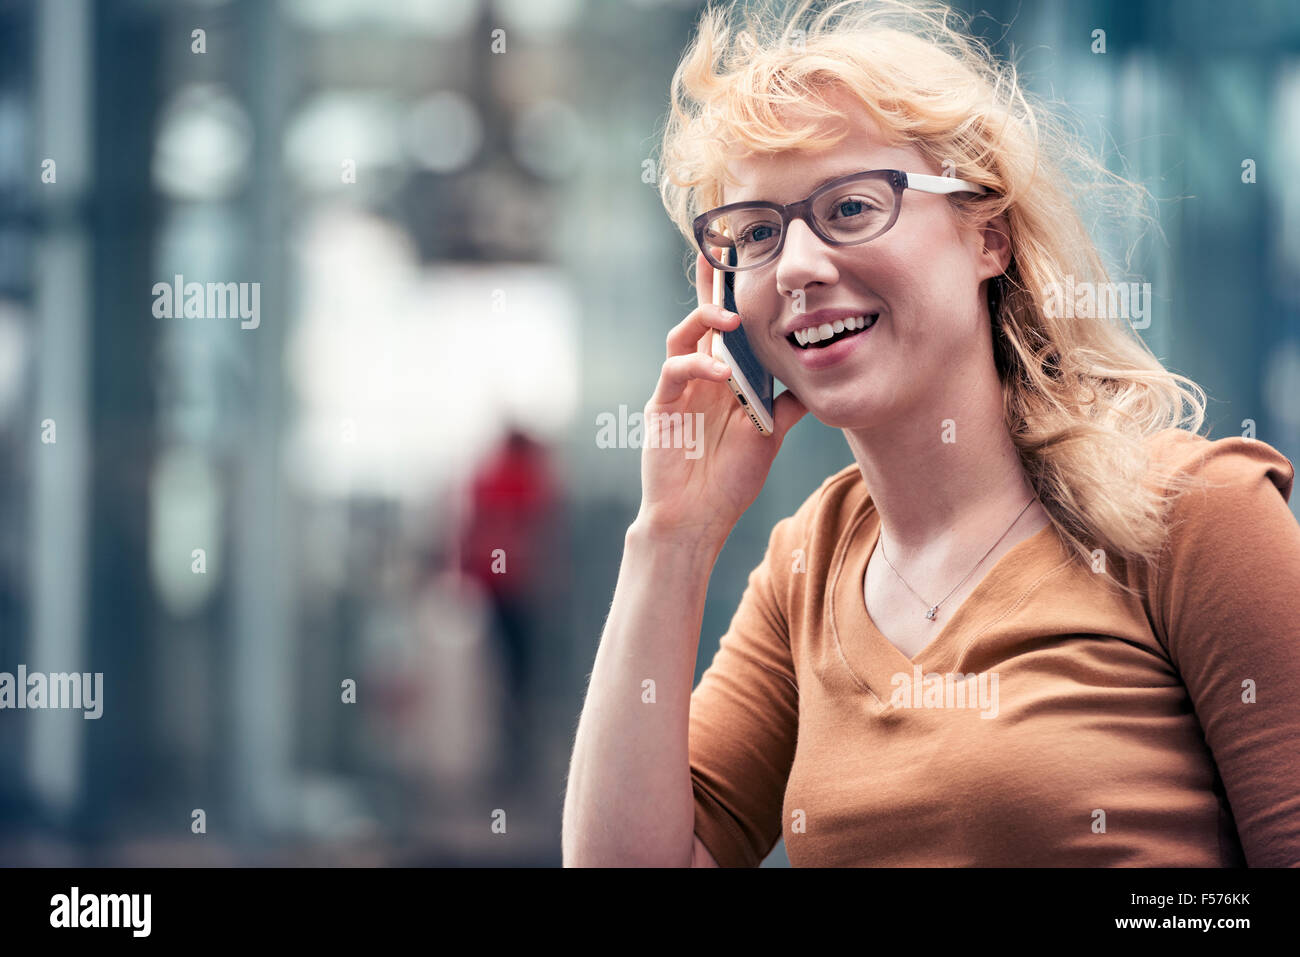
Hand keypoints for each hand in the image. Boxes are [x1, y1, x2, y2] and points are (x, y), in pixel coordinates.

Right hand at [634, 250, 807, 546]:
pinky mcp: (662, 406)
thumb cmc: (729, 481)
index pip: (730, 328)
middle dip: (711, 283)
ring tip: (730, 318)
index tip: (752, 258)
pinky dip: (698, 367)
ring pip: (683, 336)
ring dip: (705, 321)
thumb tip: (817, 378)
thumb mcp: (770, 435)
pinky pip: (675, 372)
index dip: (737, 294)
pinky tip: (722, 374)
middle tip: (724, 247)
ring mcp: (678, 388)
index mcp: (724, 377)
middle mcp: (699, 375)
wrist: (696, 520)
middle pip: (702, 318)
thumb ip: (787, 404)